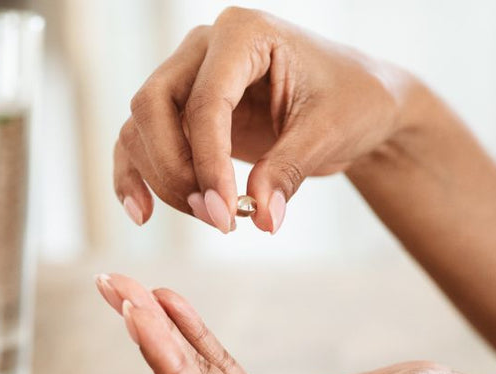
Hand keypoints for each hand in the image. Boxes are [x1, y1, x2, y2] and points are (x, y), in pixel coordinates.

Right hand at [113, 7, 416, 233]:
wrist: (359, 102)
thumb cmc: (352, 101)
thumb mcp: (329, 133)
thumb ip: (289, 171)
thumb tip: (263, 219)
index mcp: (244, 33)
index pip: (205, 101)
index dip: (208, 163)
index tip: (225, 212)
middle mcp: (204, 47)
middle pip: (153, 106)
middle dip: (176, 171)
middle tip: (216, 218)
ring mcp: (186, 75)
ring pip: (141, 127)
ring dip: (164, 180)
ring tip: (211, 218)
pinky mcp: (181, 110)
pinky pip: (140, 140)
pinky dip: (136, 176)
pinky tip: (143, 213)